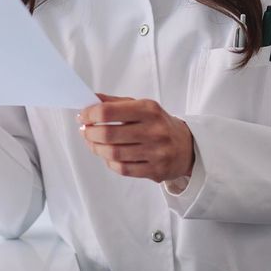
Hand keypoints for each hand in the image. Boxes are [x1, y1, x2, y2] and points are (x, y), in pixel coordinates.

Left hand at [77, 93, 193, 183]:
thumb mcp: (142, 106)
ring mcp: (156, 152)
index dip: (90, 114)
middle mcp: (154, 130)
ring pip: (114, 154)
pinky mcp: (155, 170)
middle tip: (85, 131)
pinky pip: (123, 169)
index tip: (83, 116)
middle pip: (109, 134)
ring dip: (97, 148)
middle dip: (90, 133)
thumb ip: (115, 103)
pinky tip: (107, 155)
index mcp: (149, 110)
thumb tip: (90, 100)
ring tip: (93, 143)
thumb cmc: (158, 124)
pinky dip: (109, 162)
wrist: (187, 146)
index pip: (109, 111)